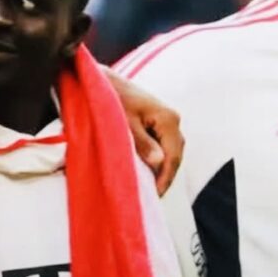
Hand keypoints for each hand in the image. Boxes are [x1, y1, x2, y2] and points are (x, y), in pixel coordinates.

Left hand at [108, 73, 183, 194]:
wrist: (102, 80)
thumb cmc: (111, 99)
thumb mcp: (124, 123)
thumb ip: (142, 143)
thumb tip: (159, 162)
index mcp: (168, 119)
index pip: (173, 156)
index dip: (166, 177)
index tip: (156, 195)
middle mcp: (172, 118)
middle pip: (175, 154)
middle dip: (166, 175)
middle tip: (154, 196)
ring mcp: (166, 118)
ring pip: (171, 150)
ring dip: (163, 167)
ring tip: (152, 187)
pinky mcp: (158, 120)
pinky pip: (163, 143)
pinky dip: (158, 157)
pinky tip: (149, 169)